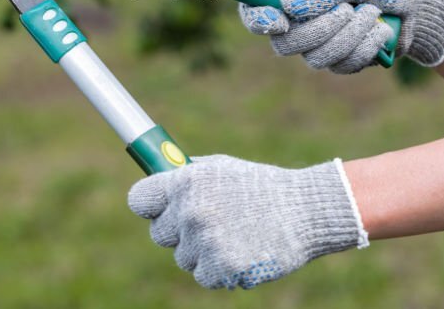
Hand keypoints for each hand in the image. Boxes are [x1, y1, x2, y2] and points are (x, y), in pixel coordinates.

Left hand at [127, 155, 366, 289]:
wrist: (304, 211)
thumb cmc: (260, 187)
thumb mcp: (221, 168)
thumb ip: (187, 176)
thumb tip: (157, 180)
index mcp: (186, 182)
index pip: (140, 200)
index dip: (150, 206)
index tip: (159, 209)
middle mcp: (191, 211)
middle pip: (159, 234)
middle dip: (178, 232)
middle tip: (206, 224)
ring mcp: (205, 242)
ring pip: (183, 258)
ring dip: (202, 251)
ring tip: (233, 234)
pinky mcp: (221, 269)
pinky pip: (203, 276)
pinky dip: (219, 269)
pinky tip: (241, 250)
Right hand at [239, 0, 443, 70]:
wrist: (424, 10)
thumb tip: (289, 5)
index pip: (257, 6)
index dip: (258, 18)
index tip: (278, 22)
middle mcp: (302, 17)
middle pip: (283, 42)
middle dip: (318, 30)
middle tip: (347, 12)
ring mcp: (321, 42)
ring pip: (314, 59)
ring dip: (348, 37)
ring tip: (373, 16)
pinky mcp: (342, 60)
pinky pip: (341, 67)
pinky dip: (363, 49)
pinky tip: (380, 32)